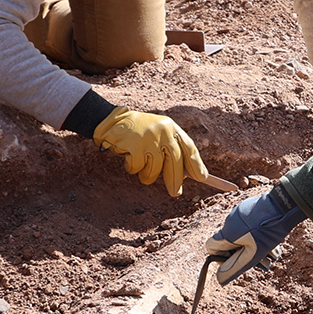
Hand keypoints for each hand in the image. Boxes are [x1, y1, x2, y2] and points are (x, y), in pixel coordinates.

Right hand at [93, 108, 207, 194]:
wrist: (110, 120)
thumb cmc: (137, 132)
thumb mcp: (158, 134)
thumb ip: (171, 149)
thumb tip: (187, 174)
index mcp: (171, 127)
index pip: (189, 147)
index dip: (196, 164)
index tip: (202, 178)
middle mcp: (162, 131)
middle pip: (175, 161)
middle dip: (176, 179)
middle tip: (175, 193)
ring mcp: (148, 138)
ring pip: (155, 168)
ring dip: (147, 175)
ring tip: (141, 169)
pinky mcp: (134, 146)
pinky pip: (137, 168)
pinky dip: (133, 168)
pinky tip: (128, 158)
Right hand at [206, 184, 305, 283]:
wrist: (284, 205)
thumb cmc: (268, 231)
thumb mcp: (253, 254)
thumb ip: (235, 267)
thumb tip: (220, 278)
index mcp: (227, 233)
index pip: (211, 247)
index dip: (220, 257)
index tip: (236, 261)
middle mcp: (230, 221)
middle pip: (231, 243)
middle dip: (245, 254)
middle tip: (263, 262)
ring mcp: (240, 213)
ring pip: (243, 236)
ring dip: (256, 247)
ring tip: (273, 254)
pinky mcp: (250, 208)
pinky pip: (250, 226)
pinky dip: (259, 235)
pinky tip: (274, 242)